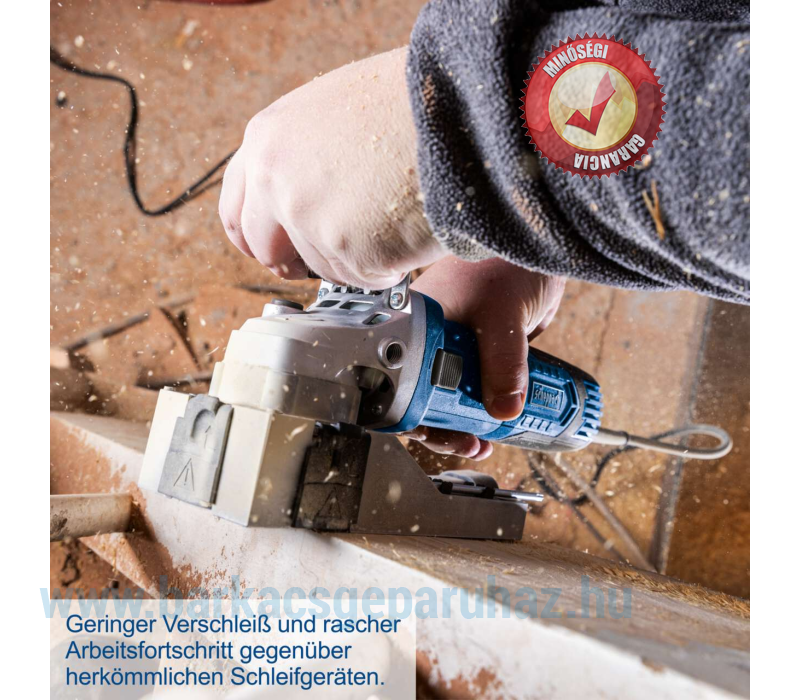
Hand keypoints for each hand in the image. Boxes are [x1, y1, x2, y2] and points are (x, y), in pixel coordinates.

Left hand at [218, 47, 445, 288]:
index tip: (271, 249)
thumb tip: (299, 195)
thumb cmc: (409, 103)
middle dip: (292, 261)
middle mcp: (277, 180)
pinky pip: (363, 278)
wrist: (458, 109)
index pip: (235, 209)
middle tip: (324, 258)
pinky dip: (387, 267)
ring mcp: (309, 218)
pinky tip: (406, 230)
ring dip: (353, 258)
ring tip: (390, 220)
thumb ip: (300, 155)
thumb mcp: (331, 111)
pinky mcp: (349, 250)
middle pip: (265, 249)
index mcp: (267, 139)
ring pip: (321, 267)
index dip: (255, 236)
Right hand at [407, 256, 564, 459]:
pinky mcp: (480, 352)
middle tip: (468, 443)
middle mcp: (429, 338)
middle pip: (423, 395)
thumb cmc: (507, 261)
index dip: (416, 413)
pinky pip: (477, 387)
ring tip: (484, 442)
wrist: (539, 247)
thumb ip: (504, 363)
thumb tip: (504, 409)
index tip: (438, 431)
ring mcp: (455, 346)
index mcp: (416, 325)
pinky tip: (498, 422)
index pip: (401, 380)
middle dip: (443, 425)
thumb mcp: (503, 316)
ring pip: (450, 396)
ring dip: (466, 422)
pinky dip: (486, 407)